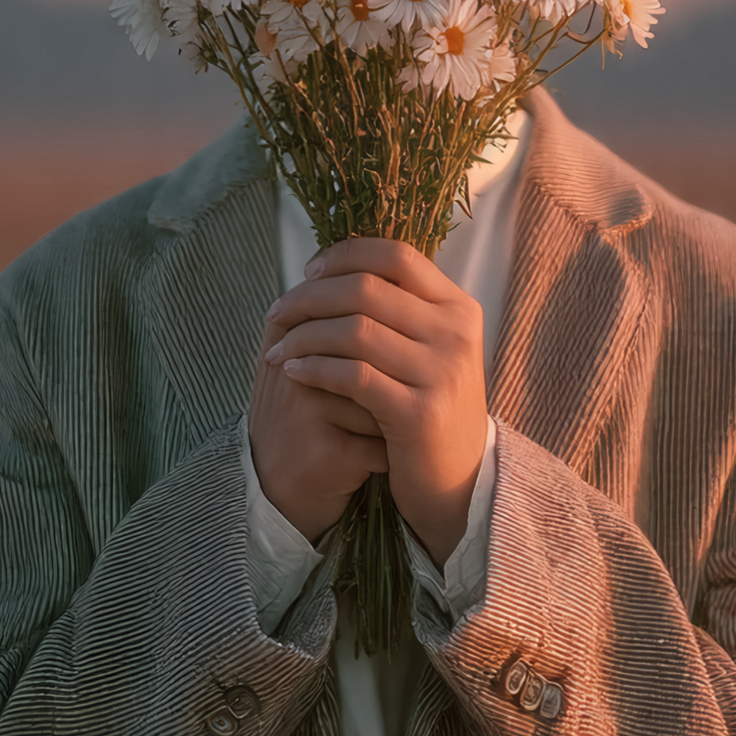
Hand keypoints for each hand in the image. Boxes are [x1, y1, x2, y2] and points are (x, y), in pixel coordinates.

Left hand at [263, 239, 487, 565]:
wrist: (458, 480)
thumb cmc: (427, 406)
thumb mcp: (428, 349)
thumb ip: (396, 309)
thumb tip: (329, 268)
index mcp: (458, 307)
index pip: (396, 255)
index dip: (345, 255)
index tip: (308, 270)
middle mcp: (456, 333)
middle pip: (367, 288)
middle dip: (310, 296)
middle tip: (277, 312)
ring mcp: (442, 373)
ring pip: (355, 330)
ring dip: (304, 335)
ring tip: (278, 348)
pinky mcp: (419, 413)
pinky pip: (353, 376)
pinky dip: (315, 368)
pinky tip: (294, 371)